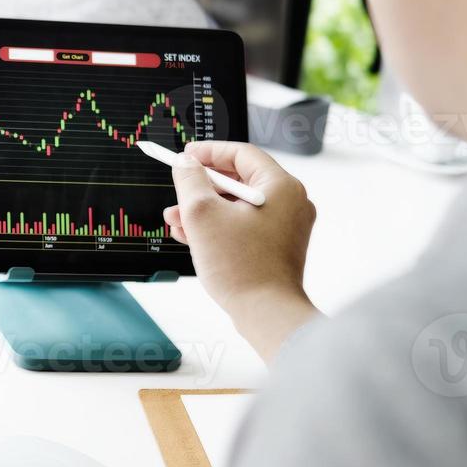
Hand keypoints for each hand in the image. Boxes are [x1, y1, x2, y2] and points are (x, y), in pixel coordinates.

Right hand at [165, 141, 320, 361]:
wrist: (265, 314)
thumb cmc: (243, 268)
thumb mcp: (203, 214)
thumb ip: (190, 180)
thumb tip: (185, 164)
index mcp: (281, 187)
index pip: (241, 153)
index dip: (208, 152)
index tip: (186, 156)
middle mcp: (290, 203)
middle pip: (238, 180)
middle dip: (201, 187)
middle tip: (178, 189)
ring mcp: (285, 227)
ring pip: (237, 206)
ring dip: (204, 210)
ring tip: (176, 220)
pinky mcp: (276, 247)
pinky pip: (243, 226)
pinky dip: (218, 227)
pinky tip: (192, 236)